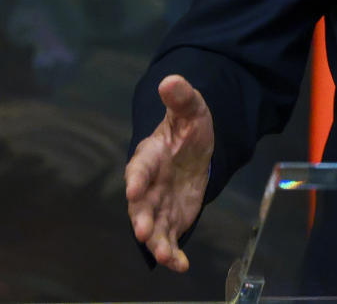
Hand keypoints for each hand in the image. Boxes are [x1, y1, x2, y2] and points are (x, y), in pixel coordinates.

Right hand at [125, 75, 214, 270]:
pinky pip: (170, 239)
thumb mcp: (191, 110)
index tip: (135, 188)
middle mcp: (148, 185)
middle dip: (142, 219)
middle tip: (143, 233)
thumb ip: (181, 98)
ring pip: (153, 227)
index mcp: (149, 157)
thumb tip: (171, 79)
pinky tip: (181, 266)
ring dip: (158, 242)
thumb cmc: (187, 128)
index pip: (139, 168)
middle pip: (140, 205)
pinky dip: (174, 253)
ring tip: (167, 255)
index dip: (136, 178)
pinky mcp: (172, 219)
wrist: (194, 147)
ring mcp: (158, 205)